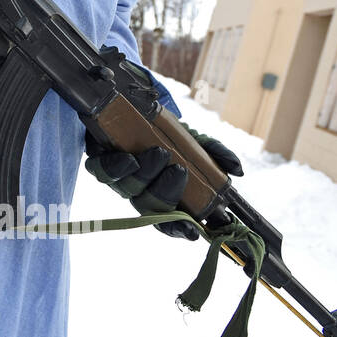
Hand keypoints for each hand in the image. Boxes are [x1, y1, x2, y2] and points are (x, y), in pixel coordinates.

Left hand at [84, 125, 242, 239]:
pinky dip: (116, 167)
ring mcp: (119, 177)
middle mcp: (140, 190)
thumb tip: (237, 170)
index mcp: (163, 193)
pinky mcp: (98, 160)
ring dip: (146, 174)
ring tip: (160, 153)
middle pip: (148, 206)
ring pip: (127, 188)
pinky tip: (129, 159)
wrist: (134, 105)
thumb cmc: (167, 132)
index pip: (169, 221)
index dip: (178, 229)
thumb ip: (216, 154)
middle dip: (166, 192)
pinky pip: (100, 171)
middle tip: (179, 170)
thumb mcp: (195, 140)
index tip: (191, 231)